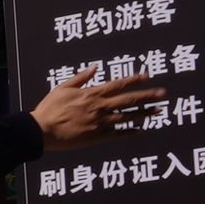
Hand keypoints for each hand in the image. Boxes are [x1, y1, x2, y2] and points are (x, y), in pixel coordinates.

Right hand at [32, 66, 168, 145]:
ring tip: (159, 110)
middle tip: (163, 94)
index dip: (133, 80)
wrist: (41, 130)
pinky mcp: (97, 136)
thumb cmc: (49, 108)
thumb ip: (81, 77)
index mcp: (92, 94)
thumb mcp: (63, 88)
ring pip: (127, 116)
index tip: (147, 77)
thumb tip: (95, 67)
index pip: (118, 85)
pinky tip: (141, 130)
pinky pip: (118, 134)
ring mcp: (100, 122)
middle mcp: (99, 107)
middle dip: (147, 96)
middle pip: (128, 100)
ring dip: (144, 113)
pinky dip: (130, 132)